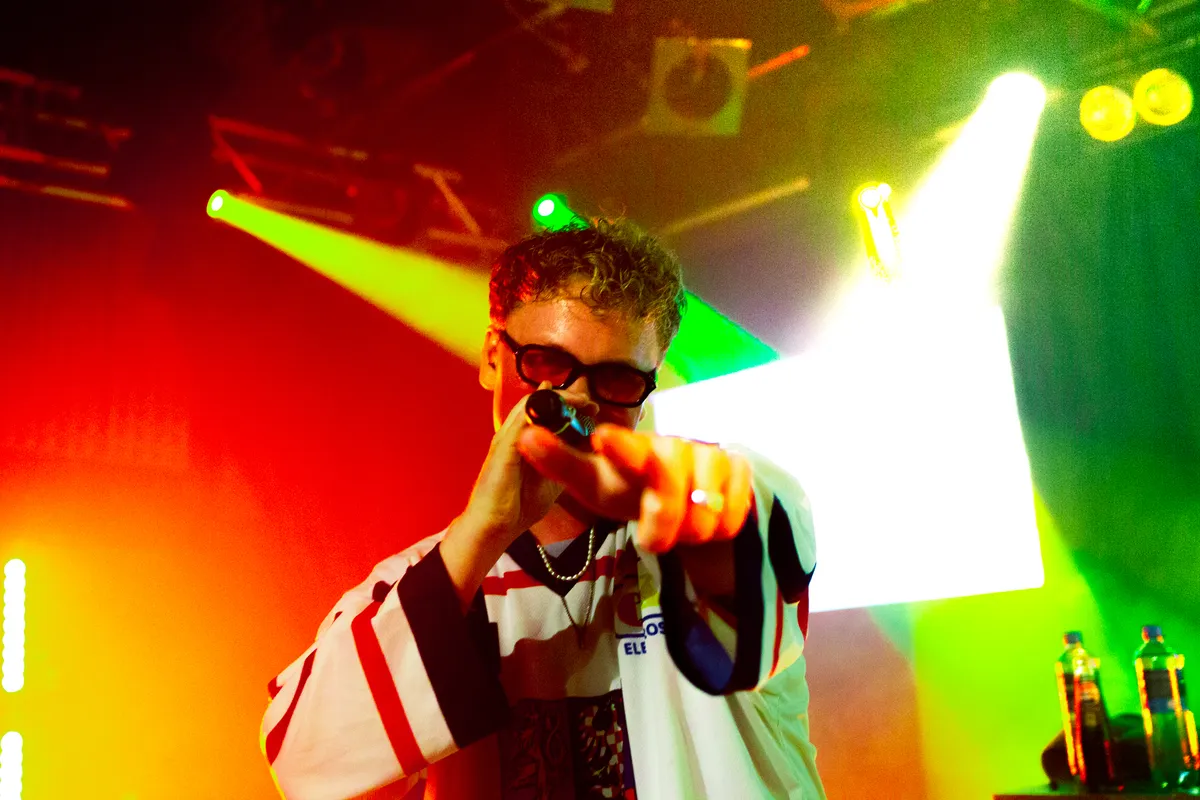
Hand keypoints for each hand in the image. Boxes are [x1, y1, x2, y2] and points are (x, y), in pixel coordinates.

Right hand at [458, 382, 582, 546]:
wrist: (495, 526)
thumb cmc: (519, 506)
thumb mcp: (552, 480)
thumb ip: (565, 463)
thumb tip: (586, 449)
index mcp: (524, 442)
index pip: (545, 412)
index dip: (569, 406)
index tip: (591, 409)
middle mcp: (514, 435)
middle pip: (539, 403)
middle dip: (567, 398)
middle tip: (589, 402)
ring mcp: (507, 437)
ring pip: (531, 405)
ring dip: (558, 399)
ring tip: (581, 402)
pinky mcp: (504, 444)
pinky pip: (522, 418)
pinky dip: (541, 408)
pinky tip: (560, 407)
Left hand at [516, 424, 753, 553]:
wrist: (687, 499)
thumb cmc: (633, 489)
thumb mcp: (596, 484)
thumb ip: (561, 463)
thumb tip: (523, 436)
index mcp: (636, 449)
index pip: (628, 446)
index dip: (619, 446)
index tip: (602, 439)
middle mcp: (674, 445)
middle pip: (669, 484)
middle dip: (662, 518)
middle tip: (652, 541)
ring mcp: (711, 455)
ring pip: (705, 506)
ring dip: (691, 529)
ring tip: (680, 530)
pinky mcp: (740, 470)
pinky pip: (734, 510)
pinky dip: (721, 527)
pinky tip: (710, 523)